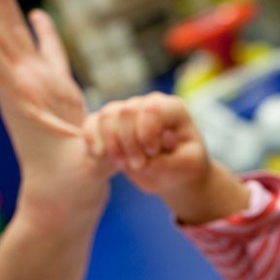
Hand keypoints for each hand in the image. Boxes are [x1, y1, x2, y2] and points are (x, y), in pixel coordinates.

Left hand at [0, 0, 108, 231]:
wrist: (64, 206)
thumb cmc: (73, 192)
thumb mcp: (90, 172)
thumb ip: (98, 156)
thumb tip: (106, 148)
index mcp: (22, 100)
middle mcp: (22, 88)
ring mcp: (37, 90)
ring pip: (10, 36)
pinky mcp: (54, 98)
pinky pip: (44, 56)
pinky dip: (40, 33)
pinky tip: (37, 13)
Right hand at [83, 92, 248, 223]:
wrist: (174, 174)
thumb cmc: (185, 166)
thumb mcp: (187, 165)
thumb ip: (171, 159)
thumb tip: (151, 152)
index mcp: (172, 109)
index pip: (151, 110)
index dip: (146, 134)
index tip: (154, 153)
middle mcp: (148, 104)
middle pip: (126, 112)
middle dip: (129, 143)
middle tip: (138, 165)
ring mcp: (128, 112)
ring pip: (107, 116)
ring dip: (112, 144)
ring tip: (124, 165)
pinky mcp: (112, 125)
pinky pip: (93, 122)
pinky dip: (92, 137)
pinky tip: (98, 154)